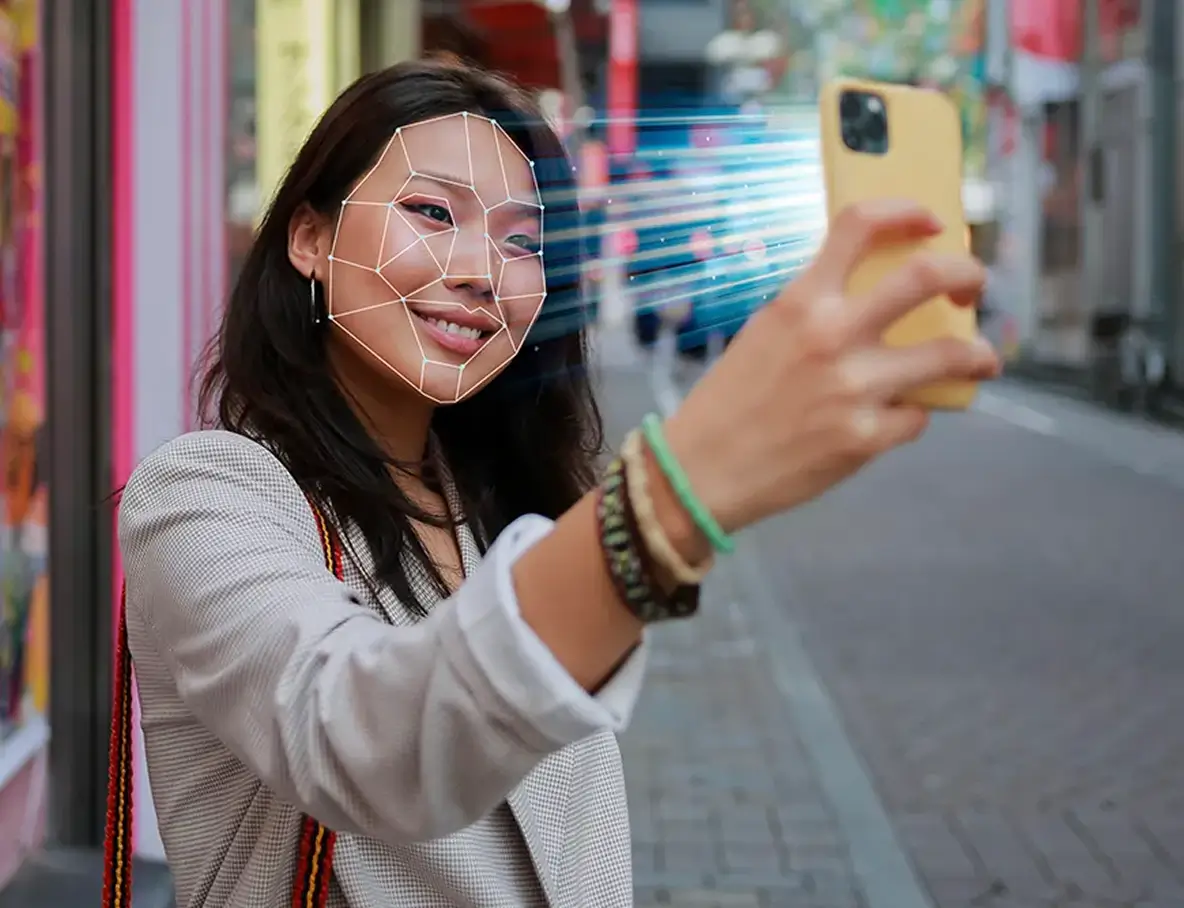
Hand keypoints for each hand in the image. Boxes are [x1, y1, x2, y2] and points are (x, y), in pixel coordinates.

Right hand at [663, 198, 1000, 535]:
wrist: (702, 473)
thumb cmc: (729, 402)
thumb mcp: (763, 334)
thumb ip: (815, 310)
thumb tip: (876, 299)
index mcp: (800, 301)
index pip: (861, 225)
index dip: (907, 212)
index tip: (931, 222)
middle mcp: (832, 335)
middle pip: (927, 279)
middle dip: (967, 276)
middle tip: (972, 287)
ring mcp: (855, 388)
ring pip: (951, 354)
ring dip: (977, 355)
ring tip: (981, 360)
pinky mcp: (866, 438)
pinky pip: (916, 416)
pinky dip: (911, 415)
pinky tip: (895, 420)